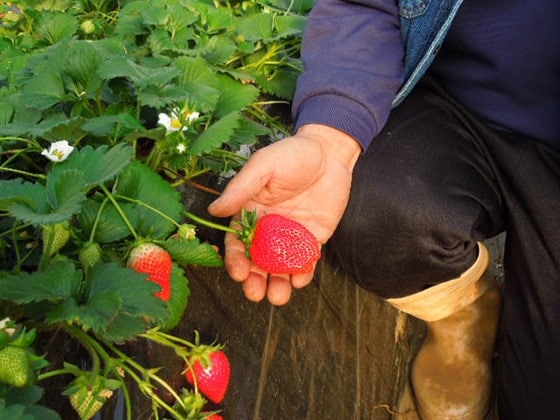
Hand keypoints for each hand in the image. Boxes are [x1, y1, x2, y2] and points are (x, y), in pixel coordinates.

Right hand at [208, 124, 360, 304]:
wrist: (330, 153)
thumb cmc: (292, 155)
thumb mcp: (263, 166)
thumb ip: (240, 188)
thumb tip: (213, 210)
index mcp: (250, 213)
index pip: (237, 243)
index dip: (235, 260)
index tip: (238, 272)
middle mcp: (268, 229)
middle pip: (256, 262)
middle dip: (254, 281)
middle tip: (256, 293)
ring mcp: (290, 236)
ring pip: (280, 267)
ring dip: (277, 285)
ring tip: (278, 296)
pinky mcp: (313, 239)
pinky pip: (305, 261)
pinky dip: (303, 273)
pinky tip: (301, 278)